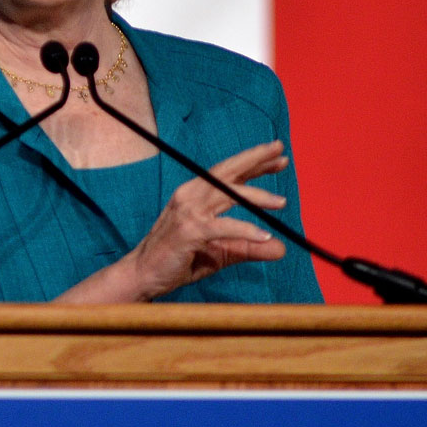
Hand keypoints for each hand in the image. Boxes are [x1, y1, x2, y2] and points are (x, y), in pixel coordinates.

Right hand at [122, 140, 288, 299]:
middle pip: (227, 171)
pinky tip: (264, 237)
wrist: (144, 275)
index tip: (278, 158)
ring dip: (256, 196)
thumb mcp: (220, 252)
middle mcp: (190, 195)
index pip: (227, 173)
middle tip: (280, 151)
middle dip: (255, 159)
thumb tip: (282, 248)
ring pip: (228, 195)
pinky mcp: (189, 231)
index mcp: (194, 194)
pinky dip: (245, 230)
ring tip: (281, 202)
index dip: (252, 163)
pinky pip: (223, 227)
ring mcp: (187, 212)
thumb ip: (248, 247)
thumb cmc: (178, 260)